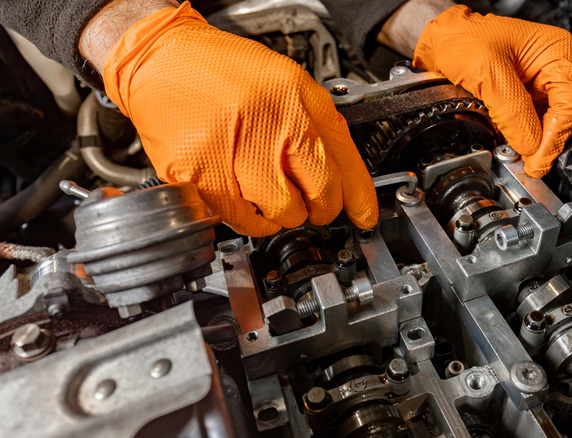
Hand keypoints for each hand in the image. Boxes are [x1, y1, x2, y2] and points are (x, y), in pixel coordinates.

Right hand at [93, 1, 377, 235]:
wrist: (162, 59)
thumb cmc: (224, 70)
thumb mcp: (289, 82)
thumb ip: (320, 125)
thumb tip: (345, 176)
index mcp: (296, 101)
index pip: (342, 163)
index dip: (358, 197)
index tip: (363, 215)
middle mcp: (269, 125)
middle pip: (319, 194)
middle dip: (321, 208)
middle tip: (313, 205)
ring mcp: (234, 152)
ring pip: (283, 213)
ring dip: (286, 215)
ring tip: (276, 198)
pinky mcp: (201, 175)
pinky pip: (242, 219)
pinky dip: (252, 220)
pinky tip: (250, 202)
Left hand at [411, 5, 571, 176]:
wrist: (442, 41)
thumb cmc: (463, 39)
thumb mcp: (486, 72)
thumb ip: (512, 111)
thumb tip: (532, 147)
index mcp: (557, 52)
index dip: (557, 135)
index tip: (538, 160)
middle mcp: (557, 67)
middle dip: (554, 140)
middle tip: (533, 163)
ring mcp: (545, 83)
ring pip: (558, 122)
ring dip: (543, 141)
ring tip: (524, 157)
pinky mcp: (531, 97)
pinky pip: (540, 123)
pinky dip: (532, 137)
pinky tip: (519, 145)